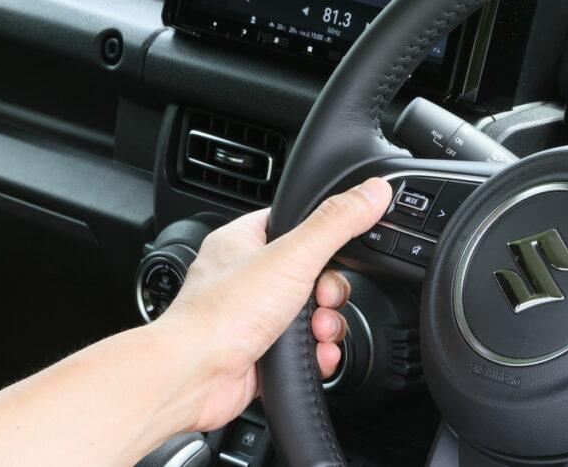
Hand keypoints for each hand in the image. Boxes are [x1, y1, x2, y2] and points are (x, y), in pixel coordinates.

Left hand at [157, 178, 391, 431]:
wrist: (194, 377)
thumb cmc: (221, 314)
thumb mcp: (293, 255)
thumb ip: (337, 222)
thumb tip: (372, 191)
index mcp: (243, 242)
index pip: (295, 223)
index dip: (323, 237)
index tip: (340, 250)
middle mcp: (246, 278)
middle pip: (312, 274)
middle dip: (329, 292)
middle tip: (322, 298)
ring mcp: (252, 317)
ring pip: (311, 313)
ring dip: (326, 324)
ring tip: (317, 331)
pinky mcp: (260, 353)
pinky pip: (303, 348)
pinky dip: (316, 353)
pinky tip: (314, 354)